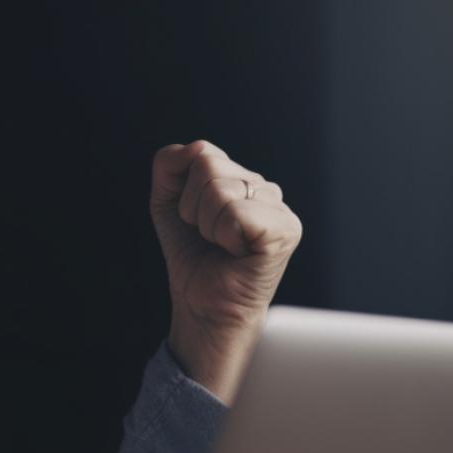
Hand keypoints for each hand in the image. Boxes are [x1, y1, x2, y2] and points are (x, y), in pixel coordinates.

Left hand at [149, 140, 302, 403]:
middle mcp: (264, 187)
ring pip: (219, 189)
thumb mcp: (166, 204)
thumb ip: (170, 166)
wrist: (201, 304)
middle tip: (208, 236)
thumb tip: (194, 149)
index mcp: (240, 177)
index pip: (201, 152)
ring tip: (221, 245)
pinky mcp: (285, 229)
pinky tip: (235, 251)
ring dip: (206, 224)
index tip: (194, 221)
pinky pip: (236, 213)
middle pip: (208, 165)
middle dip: (192, 207)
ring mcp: (279, 207)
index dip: (183, 191)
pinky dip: (223, 235)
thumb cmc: (191, 256)